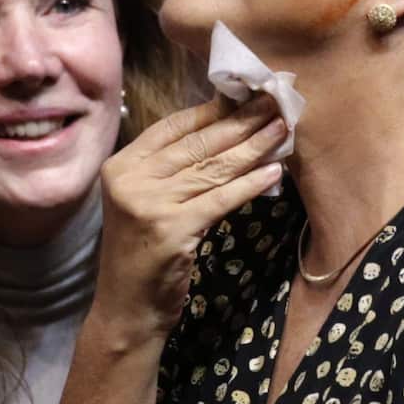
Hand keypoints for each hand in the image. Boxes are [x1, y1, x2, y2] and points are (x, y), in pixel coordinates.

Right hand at [91, 93, 288, 340]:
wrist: (128, 309)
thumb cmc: (144, 251)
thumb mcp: (148, 200)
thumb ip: (175, 166)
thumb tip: (227, 125)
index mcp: (122, 165)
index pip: (175, 125)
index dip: (214, 108)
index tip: (248, 94)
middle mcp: (131, 179)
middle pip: (198, 143)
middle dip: (242, 121)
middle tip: (274, 103)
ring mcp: (149, 203)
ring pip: (213, 168)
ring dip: (254, 147)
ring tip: (281, 130)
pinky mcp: (171, 229)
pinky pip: (221, 198)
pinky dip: (251, 184)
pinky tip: (274, 170)